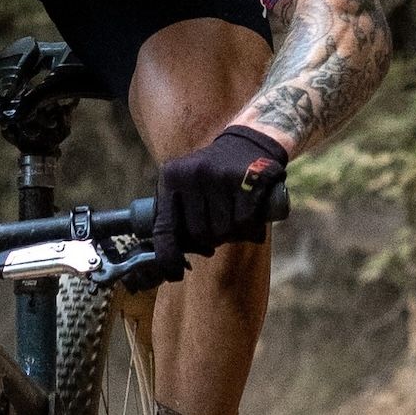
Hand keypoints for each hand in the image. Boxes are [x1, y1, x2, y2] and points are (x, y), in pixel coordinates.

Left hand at [150, 125, 289, 279]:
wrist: (251, 140)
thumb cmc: (216, 175)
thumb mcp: (188, 186)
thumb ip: (178, 216)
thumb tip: (170, 261)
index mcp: (171, 178)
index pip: (164, 228)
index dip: (168, 256)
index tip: (175, 274)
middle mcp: (191, 175)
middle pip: (199, 234)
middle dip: (212, 238)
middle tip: (222, 226)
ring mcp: (218, 175)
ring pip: (223, 230)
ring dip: (233, 232)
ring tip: (237, 214)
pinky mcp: (247, 178)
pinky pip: (245, 221)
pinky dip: (250, 225)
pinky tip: (252, 212)